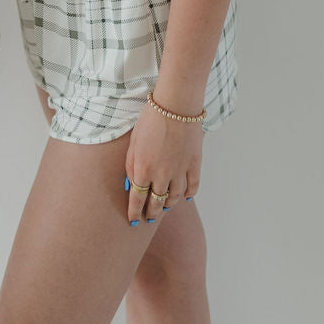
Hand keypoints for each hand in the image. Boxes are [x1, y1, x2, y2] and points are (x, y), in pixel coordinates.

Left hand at [124, 104, 202, 224]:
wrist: (175, 104)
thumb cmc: (151, 118)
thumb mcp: (133, 141)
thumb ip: (130, 165)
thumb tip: (130, 184)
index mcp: (143, 169)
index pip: (137, 199)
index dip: (134, 211)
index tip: (133, 220)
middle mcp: (161, 175)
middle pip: (156, 203)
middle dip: (151, 213)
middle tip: (148, 218)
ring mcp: (180, 171)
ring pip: (174, 198)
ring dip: (168, 205)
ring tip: (163, 208)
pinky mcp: (194, 165)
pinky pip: (192, 187)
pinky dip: (188, 194)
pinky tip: (185, 196)